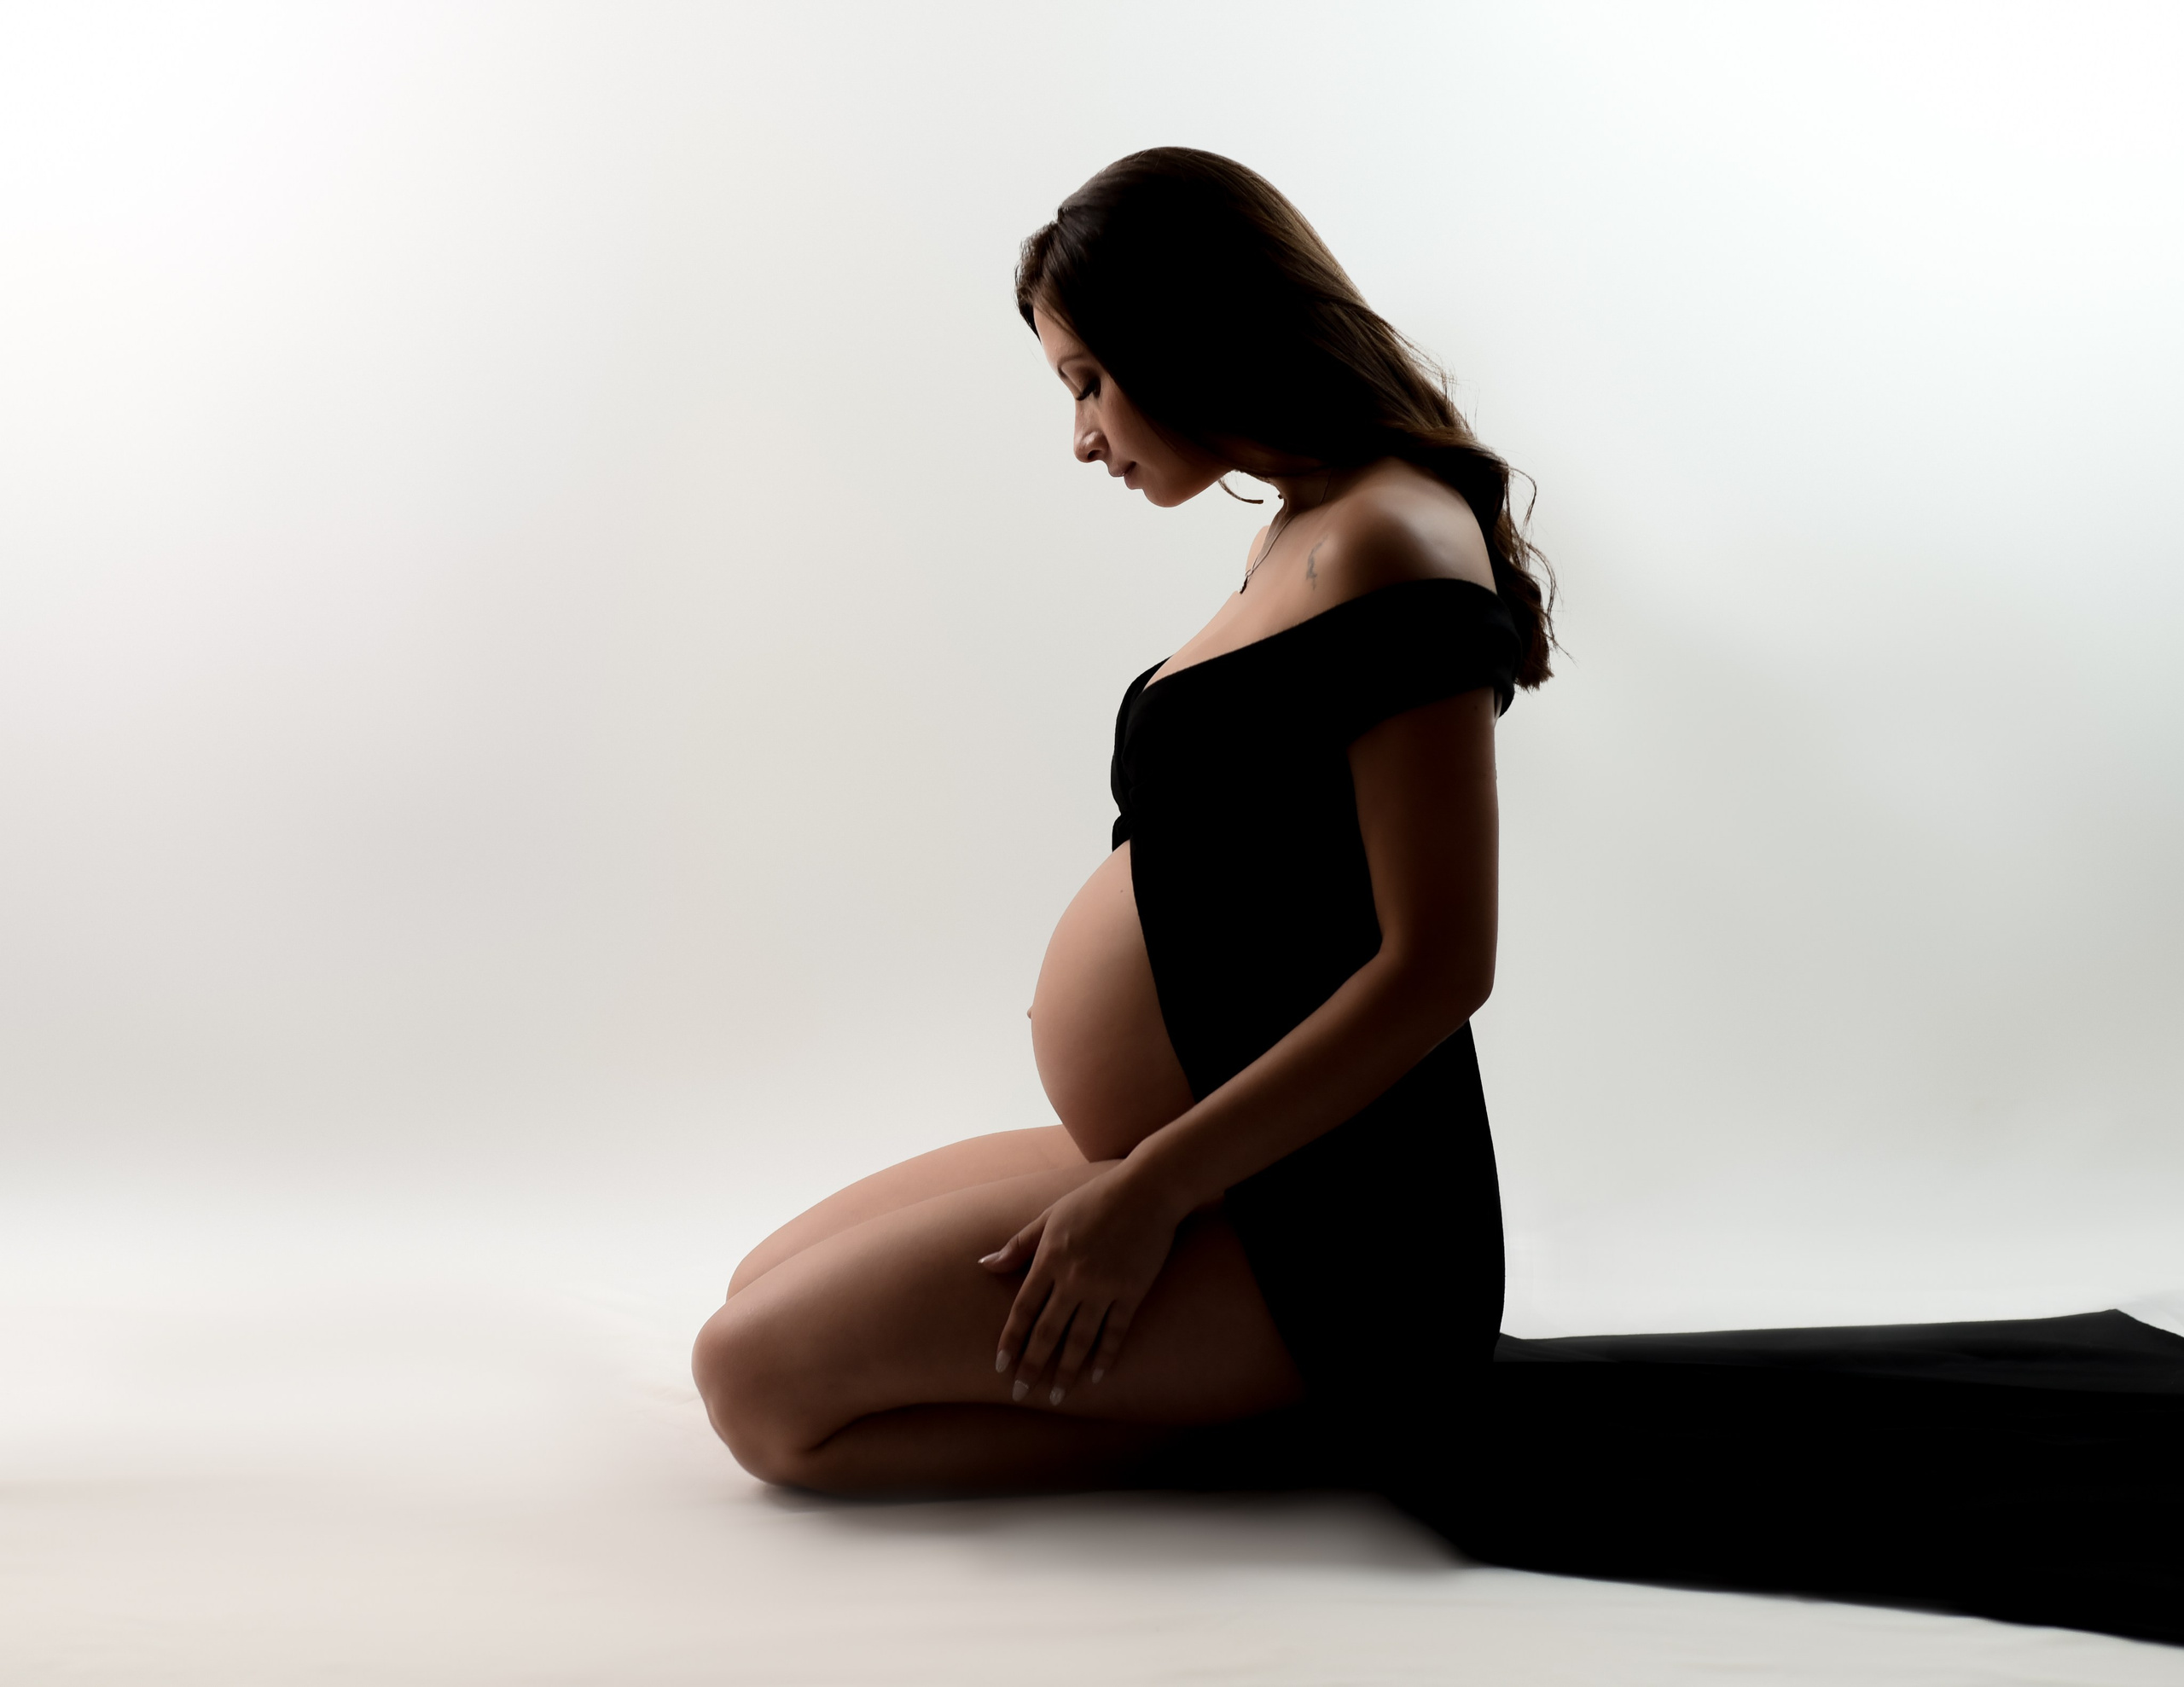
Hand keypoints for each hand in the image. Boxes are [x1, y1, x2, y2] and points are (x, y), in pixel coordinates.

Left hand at [978, 1164, 1180, 1406]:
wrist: (1146, 1191)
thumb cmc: (1094, 1199)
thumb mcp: (1050, 1217)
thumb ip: (1019, 1245)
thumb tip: (984, 1265)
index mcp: (1050, 1259)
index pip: (1023, 1310)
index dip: (1011, 1340)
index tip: (1000, 1366)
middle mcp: (1073, 1279)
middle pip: (1047, 1332)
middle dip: (1032, 1366)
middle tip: (1021, 1394)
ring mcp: (1103, 1288)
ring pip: (1080, 1339)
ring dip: (1066, 1370)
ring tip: (1057, 1396)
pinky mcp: (1132, 1292)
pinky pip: (1115, 1332)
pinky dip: (1105, 1355)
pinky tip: (1097, 1375)